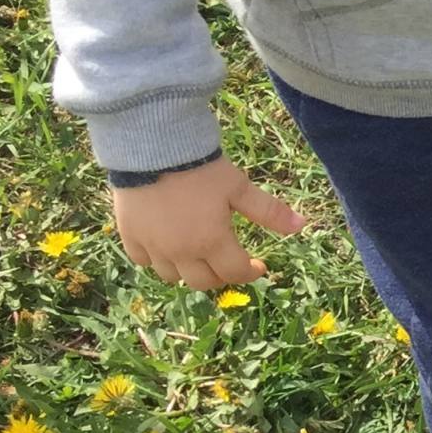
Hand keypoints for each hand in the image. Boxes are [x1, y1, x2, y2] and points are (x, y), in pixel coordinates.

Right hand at [112, 156, 306, 291]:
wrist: (152, 150)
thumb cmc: (202, 170)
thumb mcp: (240, 188)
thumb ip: (269, 211)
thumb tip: (301, 225)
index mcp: (211, 243)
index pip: (234, 272)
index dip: (251, 273)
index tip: (259, 265)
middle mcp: (180, 253)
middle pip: (202, 282)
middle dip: (221, 276)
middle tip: (230, 263)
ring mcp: (152, 247)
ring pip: (171, 276)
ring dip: (188, 272)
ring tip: (200, 256)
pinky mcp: (129, 236)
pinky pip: (143, 261)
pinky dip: (157, 260)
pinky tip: (166, 247)